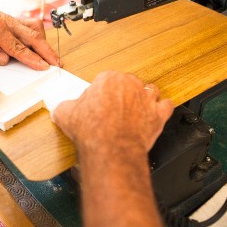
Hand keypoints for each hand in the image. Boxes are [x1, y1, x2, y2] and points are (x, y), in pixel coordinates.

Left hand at [0, 0, 58, 69]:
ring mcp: (10, 19)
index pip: (17, 47)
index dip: (32, 58)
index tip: (43, 66)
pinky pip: (29, 25)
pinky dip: (38, 35)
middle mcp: (6, 21)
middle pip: (32, 36)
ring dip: (44, 42)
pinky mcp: (11, 19)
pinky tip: (39, 44)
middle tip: (56, 63)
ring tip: (50, 56)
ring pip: (34, 29)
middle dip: (46, 51)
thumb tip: (5, 60)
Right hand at [52, 71, 173, 156]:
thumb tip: (61, 110)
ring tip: (136, 109)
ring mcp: (146, 98)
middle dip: (123, 95)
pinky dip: (161, 110)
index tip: (98, 104)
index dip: (101, 93)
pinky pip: (165, 106)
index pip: (105, 80)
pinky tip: (155, 114)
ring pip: (149, 91)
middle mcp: (129, 84)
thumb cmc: (91, 130)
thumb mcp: (65, 114)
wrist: (111, 148)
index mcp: (107, 79)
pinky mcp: (159, 114)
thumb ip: (65, 107)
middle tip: (114, 110)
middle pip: (128, 84)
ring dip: (144, 98)